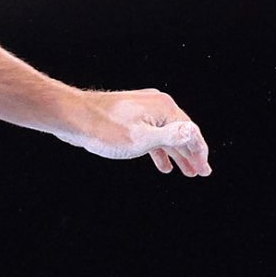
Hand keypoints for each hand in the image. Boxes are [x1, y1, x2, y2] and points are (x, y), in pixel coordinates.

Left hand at [56, 89, 210, 175]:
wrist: (71, 117)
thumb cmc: (103, 129)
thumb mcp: (140, 138)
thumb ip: (170, 137)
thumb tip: (193, 133)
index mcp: (164, 108)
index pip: (190, 133)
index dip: (199, 153)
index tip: (203, 170)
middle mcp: (156, 104)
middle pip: (180, 132)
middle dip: (190, 154)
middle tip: (199, 172)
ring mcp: (142, 109)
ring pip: (165, 134)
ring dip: (175, 153)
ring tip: (184, 171)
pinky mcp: (129, 115)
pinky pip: (151, 133)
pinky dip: (158, 149)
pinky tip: (161, 164)